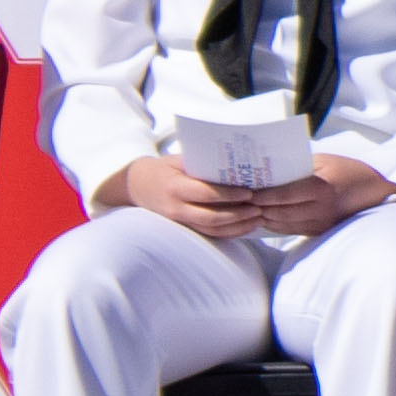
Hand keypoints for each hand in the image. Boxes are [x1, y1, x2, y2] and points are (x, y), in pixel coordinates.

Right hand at [100, 155, 273, 239]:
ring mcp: (179, 221)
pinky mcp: (184, 228)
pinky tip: (245, 227)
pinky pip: (208, 234)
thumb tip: (234, 162)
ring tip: (257, 218)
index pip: (205, 194)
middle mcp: (176, 208)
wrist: (137, 187)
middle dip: (238, 214)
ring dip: (237, 226)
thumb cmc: (163, 169)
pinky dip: (229, 233)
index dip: (228, 195)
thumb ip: (201, 164)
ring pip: (211, 229)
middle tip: (258, 208)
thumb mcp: (178, 161)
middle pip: (211, 217)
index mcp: (175, 187)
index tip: (249, 192)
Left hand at [238, 156, 395, 237]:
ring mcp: (319, 223)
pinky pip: (291, 230)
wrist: (376, 194)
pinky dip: (275, 225)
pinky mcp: (319, 231)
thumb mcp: (325, 161)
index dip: (262, 195)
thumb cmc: (350, 171)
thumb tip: (271, 170)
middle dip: (258, 208)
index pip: (283, 195)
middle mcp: (319, 210)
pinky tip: (264, 218)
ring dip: (263, 219)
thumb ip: (299, 167)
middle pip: (279, 212)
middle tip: (239, 202)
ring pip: (283, 225)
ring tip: (247, 210)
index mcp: (320, 188)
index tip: (246, 192)